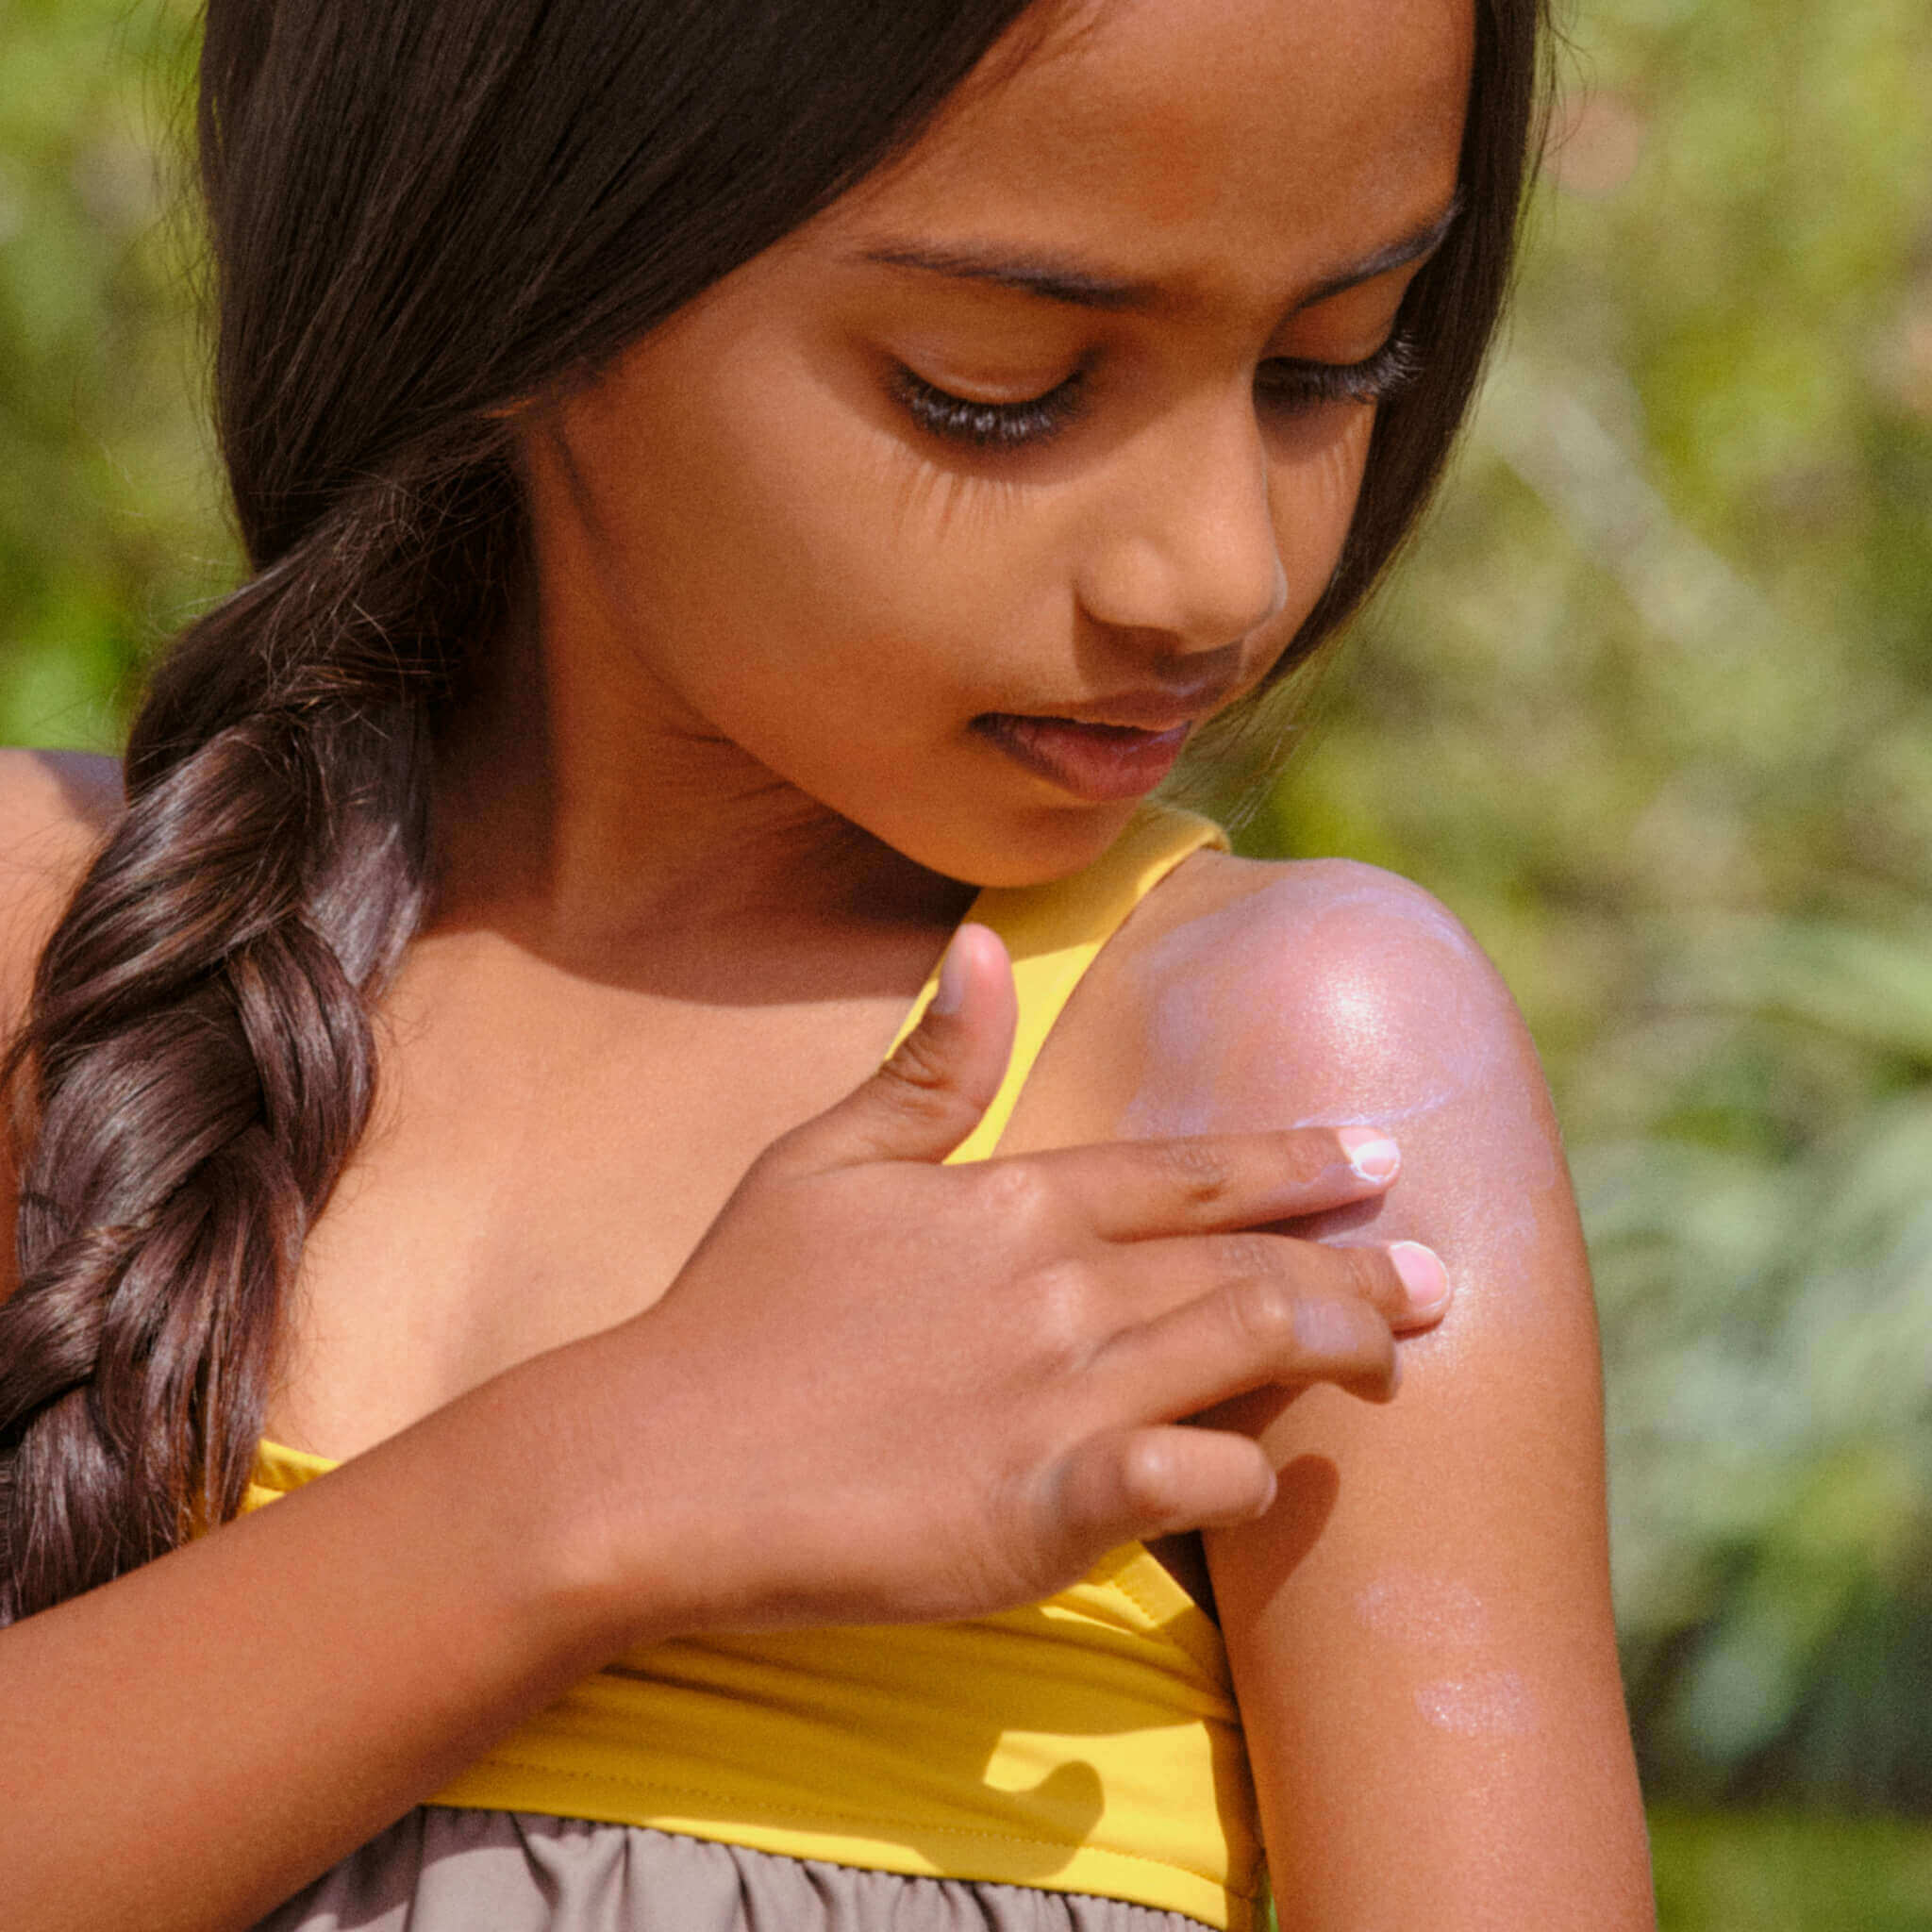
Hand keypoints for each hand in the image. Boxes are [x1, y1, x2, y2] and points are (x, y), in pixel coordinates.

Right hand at [563, 923, 1450, 1636]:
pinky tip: (1268, 1470)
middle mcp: (1060, 1285)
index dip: (1296, 1158)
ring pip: (1250, 1351)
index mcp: (1014, 1200)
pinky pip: (1199, 1483)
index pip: (1191, 1170)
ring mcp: (1062, 1397)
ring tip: (1396, 1353)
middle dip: (1356, 1264)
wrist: (659, 1459)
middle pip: (1249, 1263)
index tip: (1379, 1151)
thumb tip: (983, 944)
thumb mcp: (822, 1158)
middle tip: (1437, 1274)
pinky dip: (1248, 1473)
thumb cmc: (735, 1306)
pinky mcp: (1049, 1509)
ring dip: (1338, 1348)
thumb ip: (928, 1064)